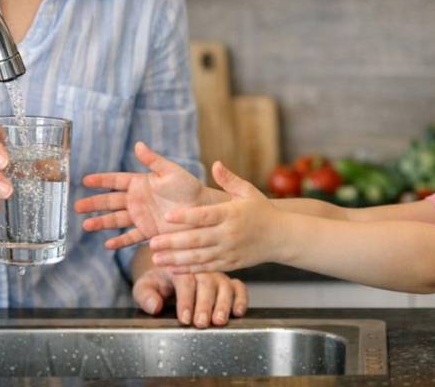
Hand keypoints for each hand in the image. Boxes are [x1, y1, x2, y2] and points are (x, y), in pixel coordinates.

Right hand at [75, 141, 209, 248]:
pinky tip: (107, 245)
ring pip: (116, 220)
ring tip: (86, 226)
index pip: (116, 180)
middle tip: (77, 206)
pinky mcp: (149, 231)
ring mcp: (142, 216)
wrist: (202, 209)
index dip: (101, 180)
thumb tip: (138, 144)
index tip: (85, 180)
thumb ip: (153, 160)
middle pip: (111, 202)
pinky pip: (131, 237)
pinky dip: (120, 242)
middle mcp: (138, 200)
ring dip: (101, 223)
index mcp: (141, 183)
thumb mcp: (171, 171)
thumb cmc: (189, 187)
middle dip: (94, 203)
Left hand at [133, 266, 247, 327]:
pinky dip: (241, 298)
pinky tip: (238, 311)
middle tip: (201, 323)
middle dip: (204, 305)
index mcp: (179, 266)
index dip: (186, 301)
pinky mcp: (228, 282)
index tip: (184, 318)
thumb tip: (155, 306)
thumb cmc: (158, 282)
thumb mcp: (145, 286)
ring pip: (224, 285)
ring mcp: (216, 274)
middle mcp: (201, 269)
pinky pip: (239, 287)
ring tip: (219, 320)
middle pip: (207, 283)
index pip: (185, 281)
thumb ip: (145, 295)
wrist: (169, 273)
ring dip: (223, 304)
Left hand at [150, 162, 281, 273]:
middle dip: (173, 242)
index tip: (167, 216)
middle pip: (197, 239)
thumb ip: (229, 179)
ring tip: (155, 259)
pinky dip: (190, 270)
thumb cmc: (262, 211)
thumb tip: (215, 163)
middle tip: (152, 243)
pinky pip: (207, 268)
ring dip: (176, 259)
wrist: (282, 237)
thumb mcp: (248, 191)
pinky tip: (172, 269)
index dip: (186, 216)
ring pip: (199, 257)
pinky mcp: (231, 264)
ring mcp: (229, 251)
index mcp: (231, 214)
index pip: (205, 215)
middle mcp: (229, 234)